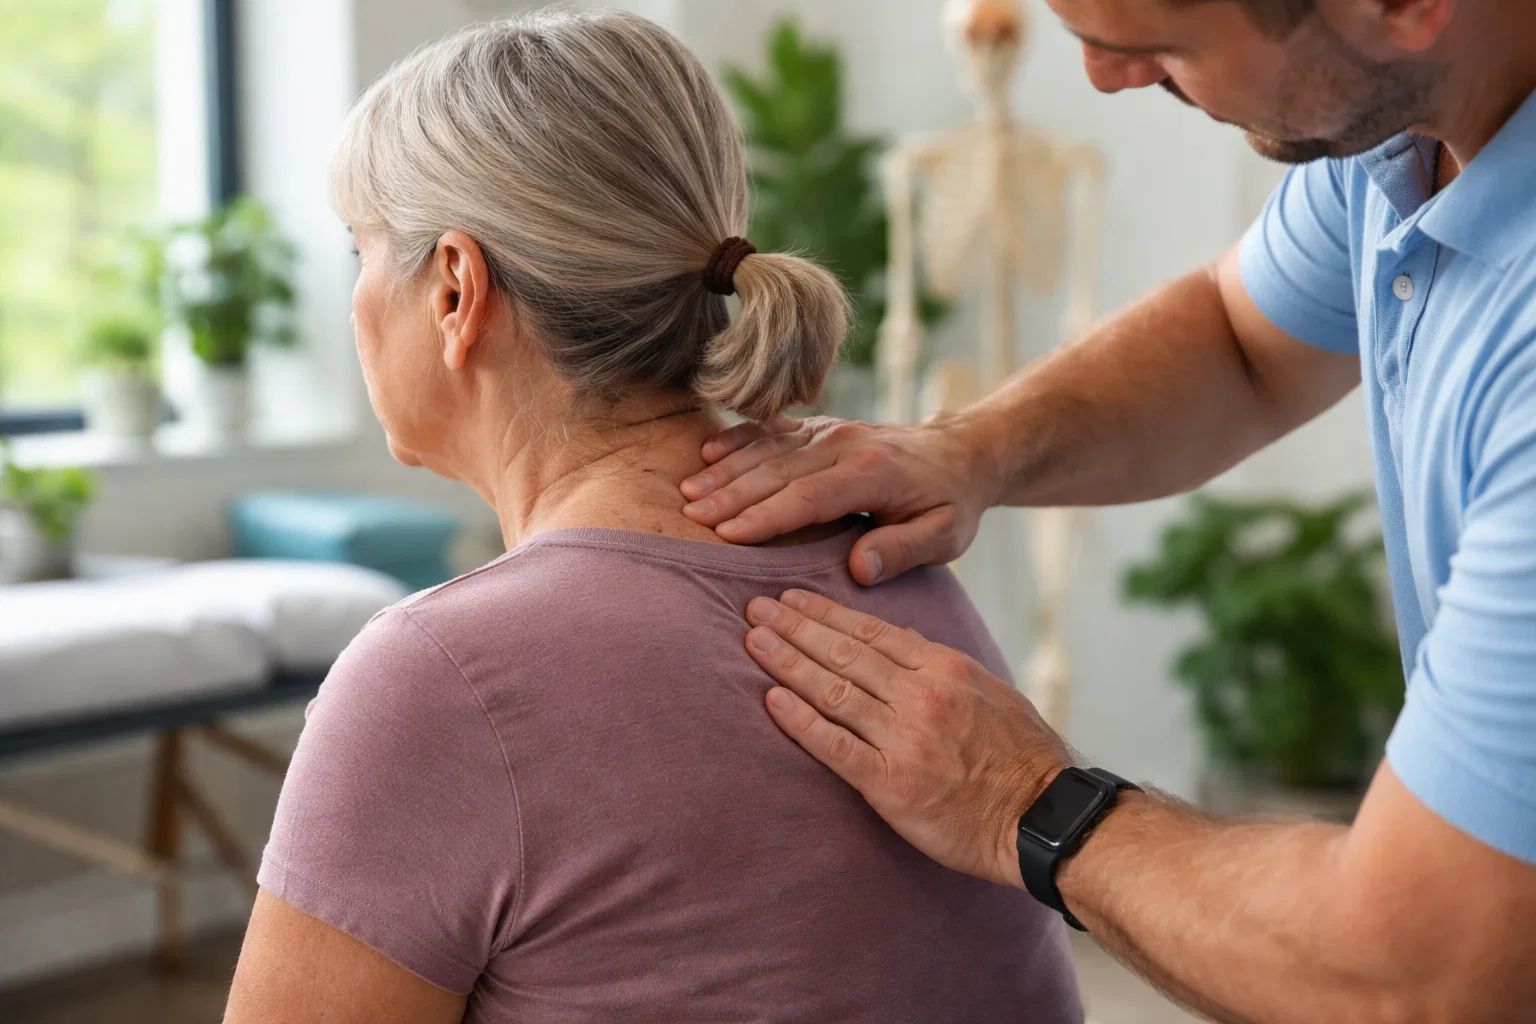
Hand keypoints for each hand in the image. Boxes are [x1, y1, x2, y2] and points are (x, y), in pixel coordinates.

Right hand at [681, 415, 994, 584]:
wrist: (959, 453)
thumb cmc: (950, 503)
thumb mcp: (945, 536)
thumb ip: (903, 550)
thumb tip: (859, 569)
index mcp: (872, 472)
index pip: (808, 497)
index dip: (765, 516)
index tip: (727, 535)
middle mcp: (844, 443)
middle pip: (777, 470)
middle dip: (730, 494)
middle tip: (689, 518)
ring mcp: (829, 431)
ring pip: (768, 449)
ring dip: (725, 470)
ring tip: (686, 491)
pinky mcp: (819, 427)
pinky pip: (772, 430)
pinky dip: (738, 439)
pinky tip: (706, 453)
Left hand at [742, 589, 1070, 888]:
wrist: (1044, 818)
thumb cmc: (1023, 757)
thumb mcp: (990, 692)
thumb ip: (941, 665)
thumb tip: (903, 637)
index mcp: (946, 668)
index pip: (871, 631)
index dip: (825, 611)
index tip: (791, 597)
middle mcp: (921, 696)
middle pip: (844, 652)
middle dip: (795, 626)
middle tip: (756, 607)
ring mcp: (904, 739)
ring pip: (833, 691)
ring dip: (788, 662)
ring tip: (754, 641)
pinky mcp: (891, 784)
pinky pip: (835, 746)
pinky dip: (800, 721)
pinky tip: (771, 700)